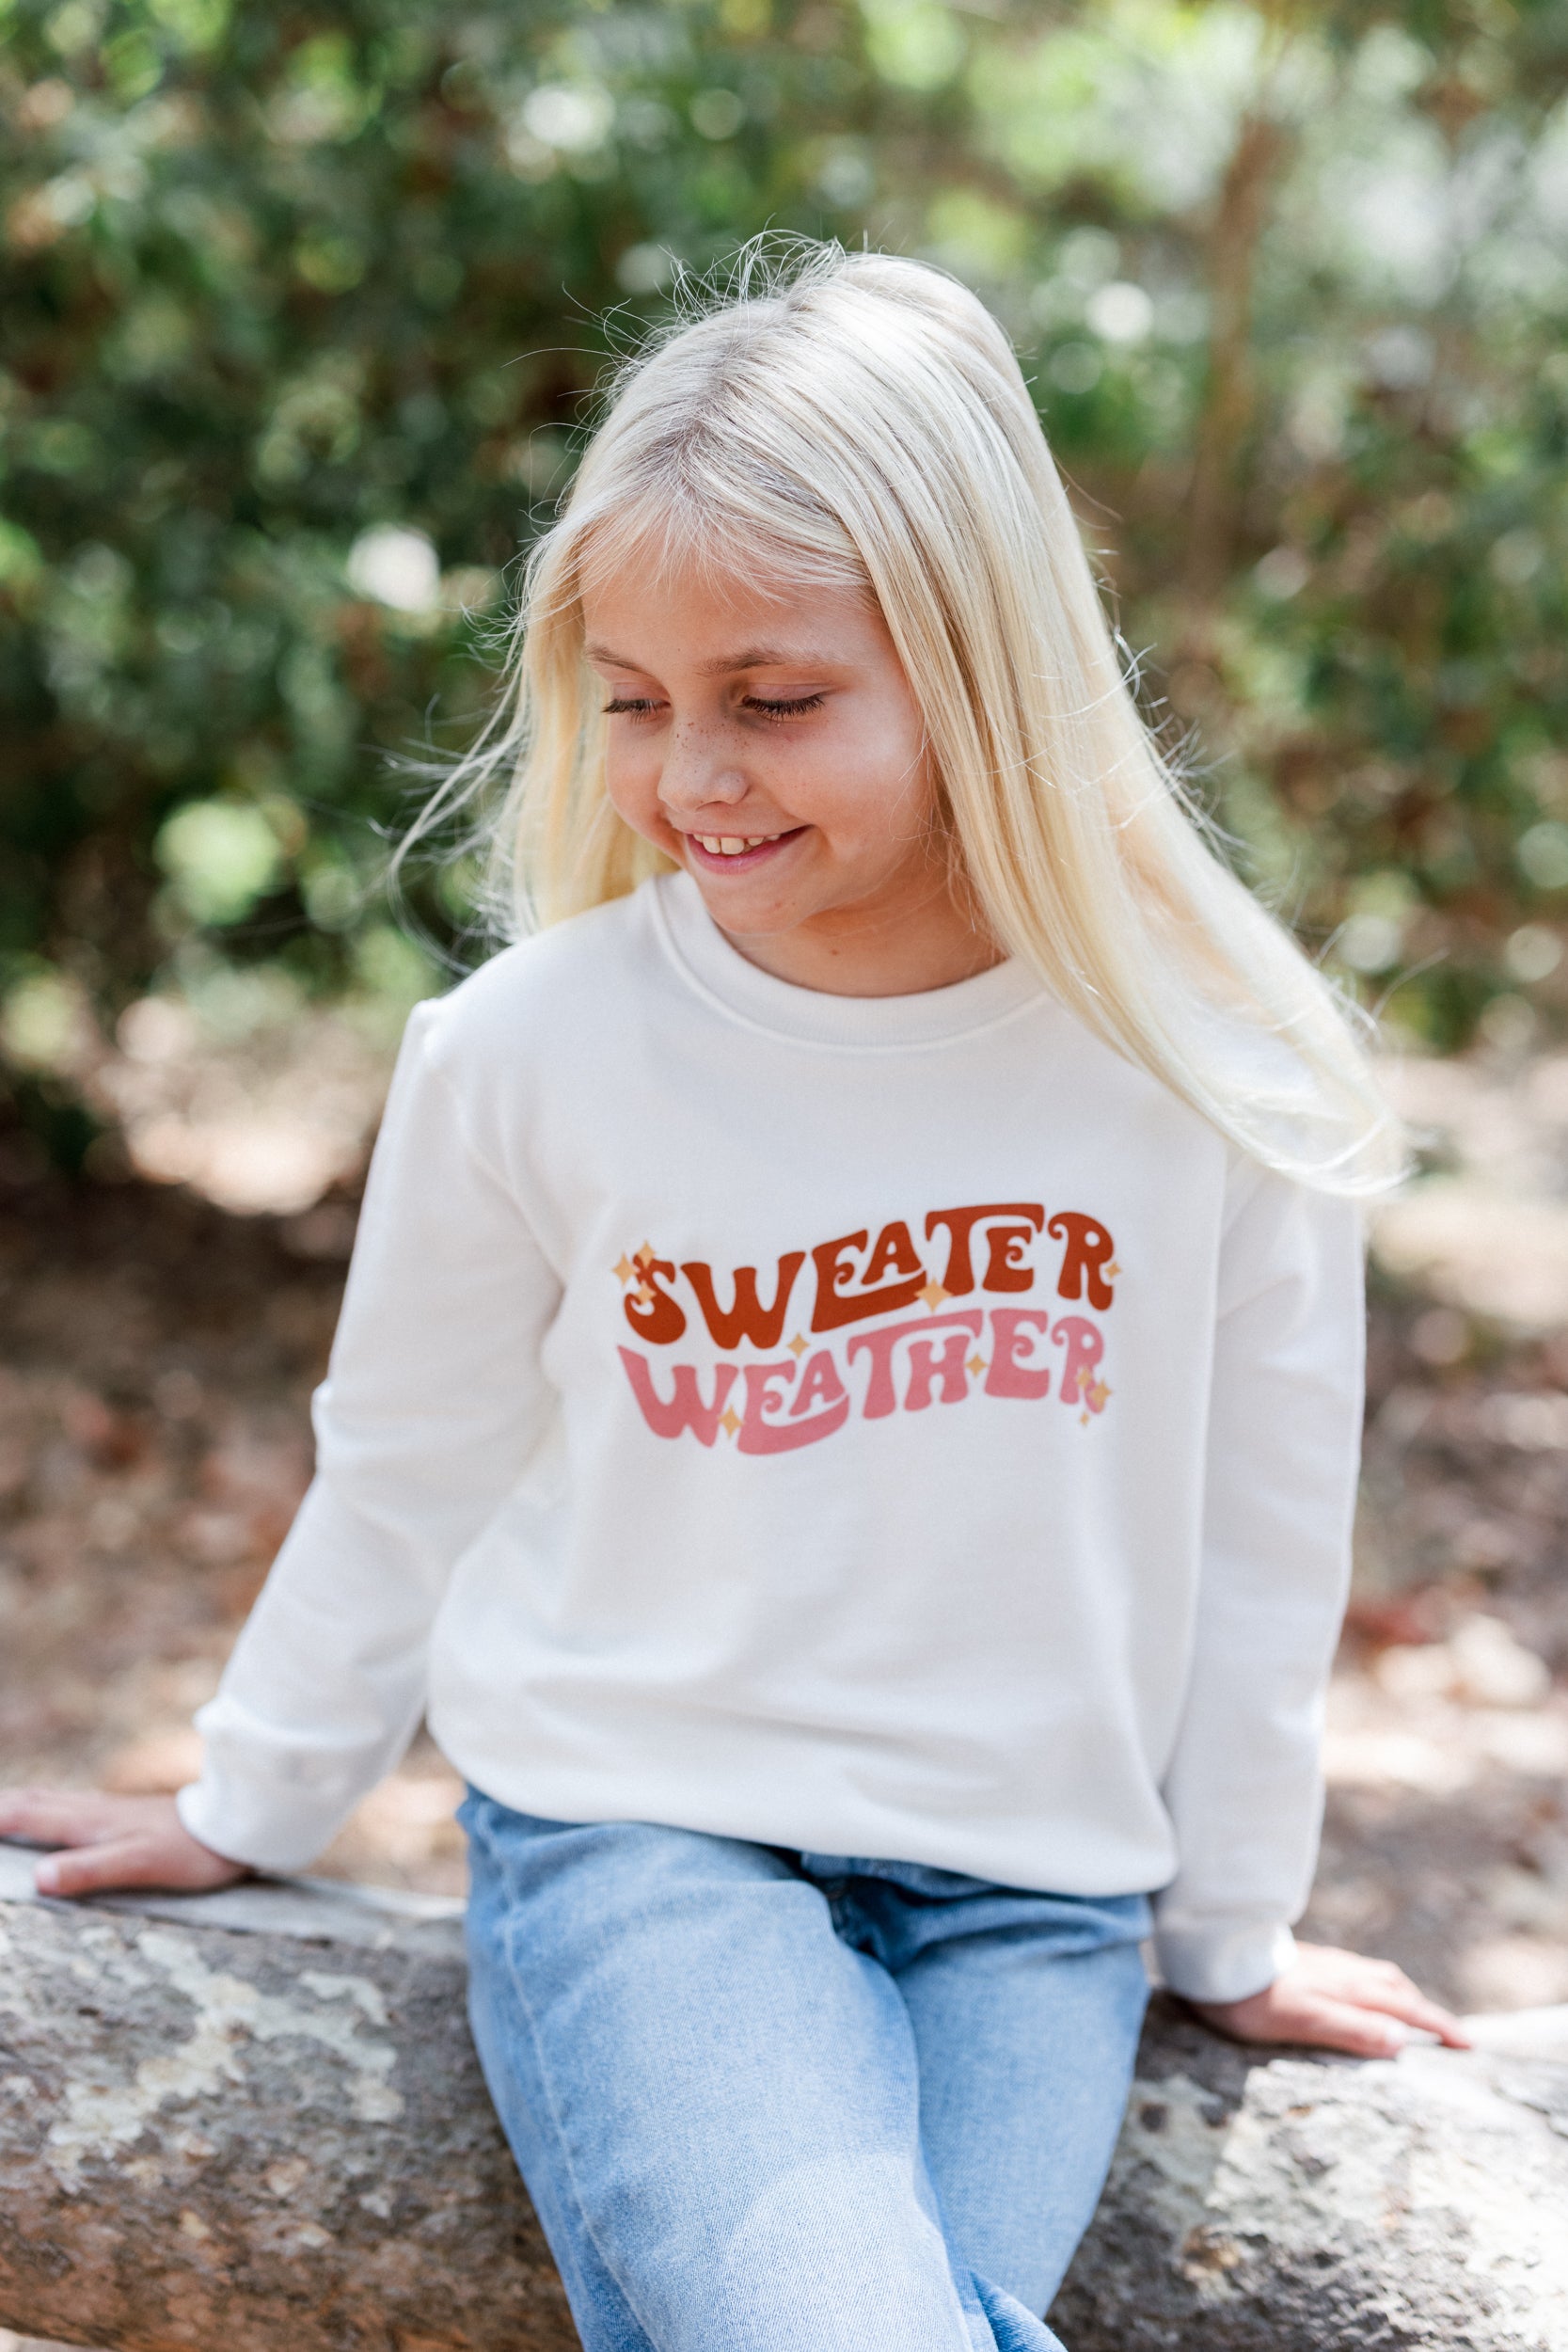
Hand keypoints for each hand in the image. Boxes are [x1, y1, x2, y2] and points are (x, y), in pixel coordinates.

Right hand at [0, 1788, 249, 1897]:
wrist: (232, 1825)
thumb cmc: (187, 1850)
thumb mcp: (138, 1865)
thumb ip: (89, 1870)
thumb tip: (37, 1879)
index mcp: (84, 1822)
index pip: (19, 1817)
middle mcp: (87, 1810)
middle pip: (25, 1802)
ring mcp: (102, 1810)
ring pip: (44, 1801)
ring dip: (12, 1807)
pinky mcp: (117, 1816)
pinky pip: (63, 1808)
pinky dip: (37, 1811)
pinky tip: (44, 1821)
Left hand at [1190, 1941, 1470, 2056]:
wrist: (1212, 1959)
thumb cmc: (1254, 1998)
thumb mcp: (1304, 2021)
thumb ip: (1352, 2029)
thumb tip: (1402, 2041)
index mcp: (1350, 1990)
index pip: (1407, 2010)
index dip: (1438, 2028)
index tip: (1469, 2046)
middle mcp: (1344, 1973)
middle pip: (1399, 1990)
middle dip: (1428, 2012)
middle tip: (1451, 2034)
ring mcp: (1326, 1965)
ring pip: (1378, 1978)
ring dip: (1403, 1996)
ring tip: (1412, 2013)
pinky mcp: (1307, 1962)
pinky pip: (1357, 1974)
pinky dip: (1375, 1987)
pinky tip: (1360, 1994)